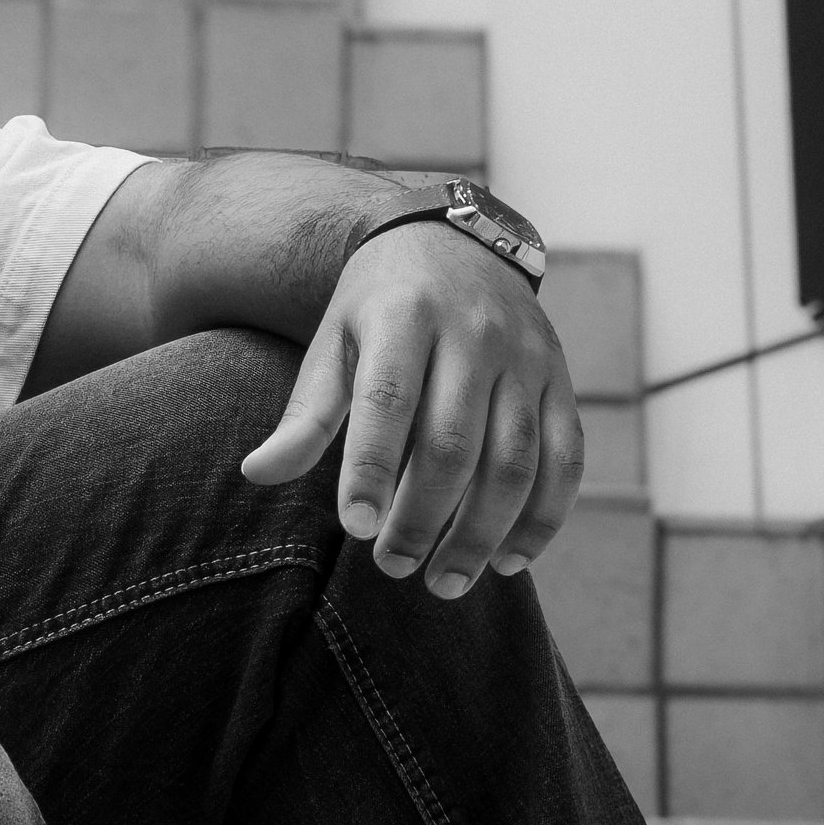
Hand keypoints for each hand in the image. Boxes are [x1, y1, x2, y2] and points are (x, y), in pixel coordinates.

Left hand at [238, 224, 584, 594]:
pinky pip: (566, 459)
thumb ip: (306, 412)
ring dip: (483, 533)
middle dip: (424, 516)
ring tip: (444, 581)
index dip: (371, 468)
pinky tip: (510, 561)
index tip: (355, 528)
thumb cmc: (379, 306)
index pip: (389, 400)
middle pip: (454, 443)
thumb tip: (257, 473)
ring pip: (515, 461)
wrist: (456, 243)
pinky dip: (543, 518)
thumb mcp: (334, 341)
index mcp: (405, 316)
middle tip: (392, 566)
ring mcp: (527, 359)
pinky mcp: (561, 382)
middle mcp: (474, 334)